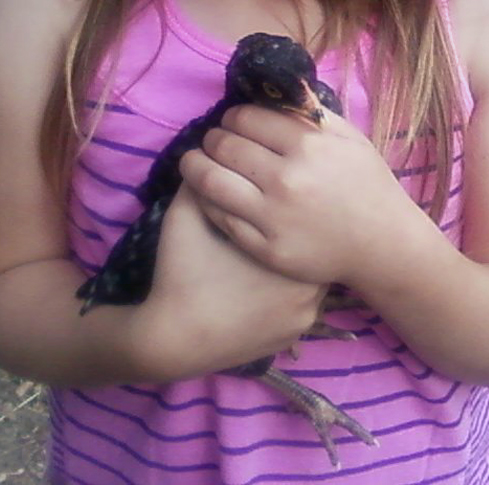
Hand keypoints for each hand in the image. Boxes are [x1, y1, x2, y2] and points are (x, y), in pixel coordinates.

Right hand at [141, 187, 326, 374]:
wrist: (173, 339)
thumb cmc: (182, 273)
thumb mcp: (186, 216)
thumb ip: (204, 179)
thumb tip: (215, 150)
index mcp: (284, 247)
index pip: (305, 212)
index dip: (290, 200)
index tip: (276, 196)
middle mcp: (307, 283)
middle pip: (314, 243)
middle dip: (300, 229)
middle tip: (282, 219)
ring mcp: (305, 315)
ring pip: (314, 275)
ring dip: (299, 262)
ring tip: (274, 253)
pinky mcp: (295, 336)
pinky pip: (305, 304)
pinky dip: (291, 293)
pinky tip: (267, 285)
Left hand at [178, 105, 420, 286]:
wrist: (384, 243)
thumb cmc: (367, 184)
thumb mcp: (349, 137)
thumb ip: (312, 111)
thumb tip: (281, 83)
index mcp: (307, 146)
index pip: (247, 119)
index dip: (233, 116)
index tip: (233, 121)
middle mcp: (286, 179)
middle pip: (225, 146)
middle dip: (213, 138)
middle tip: (213, 140)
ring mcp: (274, 216)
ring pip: (211, 181)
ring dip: (195, 165)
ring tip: (194, 161)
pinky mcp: (266, 248)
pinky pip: (220, 217)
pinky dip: (207, 200)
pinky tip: (208, 193)